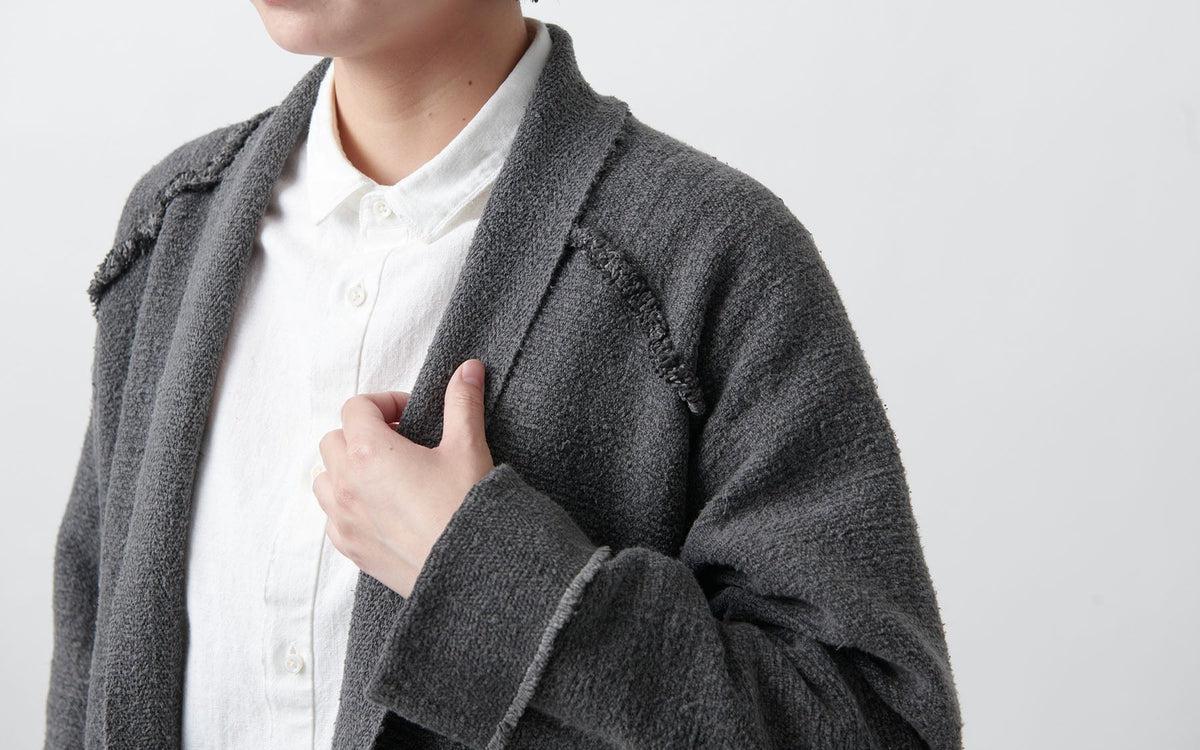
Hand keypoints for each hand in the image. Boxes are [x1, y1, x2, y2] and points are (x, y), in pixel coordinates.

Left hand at [311, 358, 494, 596]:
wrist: (471, 570)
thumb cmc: (466, 507)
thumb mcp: (467, 447)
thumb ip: (462, 403)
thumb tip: (468, 368)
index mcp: (369, 452)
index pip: (355, 407)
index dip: (384, 404)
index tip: (410, 416)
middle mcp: (346, 484)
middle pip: (333, 440)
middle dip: (362, 434)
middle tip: (399, 443)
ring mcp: (343, 519)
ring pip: (324, 479)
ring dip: (347, 469)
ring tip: (385, 475)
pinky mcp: (350, 549)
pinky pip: (332, 516)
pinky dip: (348, 505)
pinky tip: (383, 509)